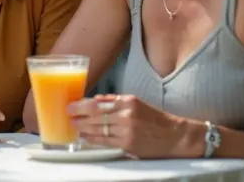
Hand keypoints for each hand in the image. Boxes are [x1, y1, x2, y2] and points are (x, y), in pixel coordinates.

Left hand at [68, 94, 196, 158]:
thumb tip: (95, 100)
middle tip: (68, 115)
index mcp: (127, 101)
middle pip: (95, 114)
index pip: (98, 102)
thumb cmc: (155, 119)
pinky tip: (86, 137)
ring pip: (98, 128)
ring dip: (83, 127)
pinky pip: (105, 141)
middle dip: (79, 115)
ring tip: (74, 126)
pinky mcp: (128, 143)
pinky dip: (93, 138)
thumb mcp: (136, 103)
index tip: (72, 105)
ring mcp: (126, 129)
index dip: (82, 105)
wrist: (175, 136)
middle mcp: (126, 113)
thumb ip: (115, 101)